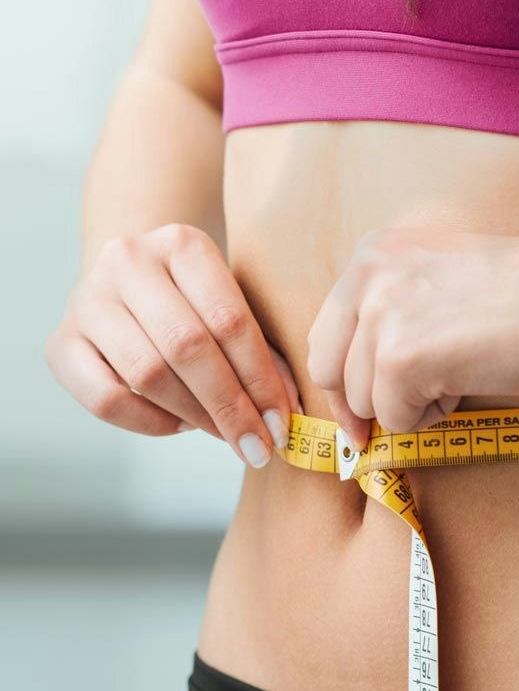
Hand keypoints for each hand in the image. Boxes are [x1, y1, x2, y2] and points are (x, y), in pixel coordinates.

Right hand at [44, 223, 302, 467]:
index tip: (282, 424)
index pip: (228, 320)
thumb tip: (288, 414)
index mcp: (183, 244)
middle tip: (258, 446)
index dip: (260, 379)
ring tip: (226, 435)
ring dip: (195, 416)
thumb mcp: (234, 306)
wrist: (129, 284)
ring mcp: (87, 299)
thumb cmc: (198, 303)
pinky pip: (106, 399)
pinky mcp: (59, 342)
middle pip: (187, 346)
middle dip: (230, 407)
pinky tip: (180, 425)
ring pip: (147, 373)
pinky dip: (149, 422)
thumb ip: (264, 354)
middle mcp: (128, 261)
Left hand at [306, 225, 518, 448]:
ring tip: (464, 377)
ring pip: (364, 401)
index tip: (359, 413)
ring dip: (410, 406)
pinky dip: (432, 418)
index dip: (343, 380)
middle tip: (391, 426)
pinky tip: (470, 385)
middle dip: (360, 406)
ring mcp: (382, 315)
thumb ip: (397, 311)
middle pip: (330, 371)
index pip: (328, 332)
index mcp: (377, 251)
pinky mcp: (402, 358)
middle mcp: (368, 274)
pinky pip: (396, 420)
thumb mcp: (445, 278)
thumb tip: (361, 384)